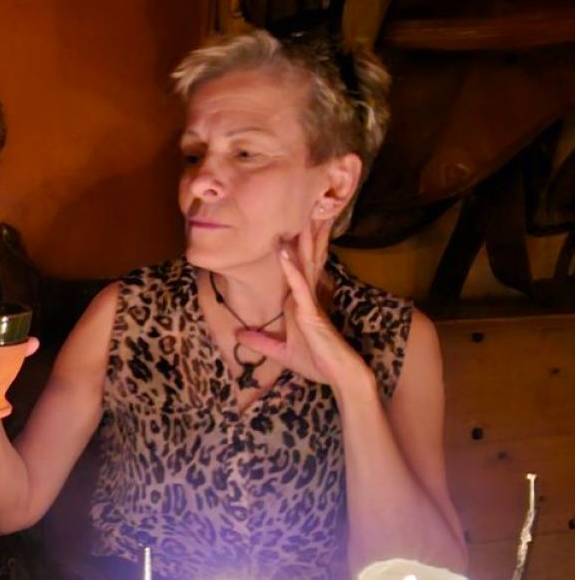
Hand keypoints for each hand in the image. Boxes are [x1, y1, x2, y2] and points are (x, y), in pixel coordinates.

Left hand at [237, 222, 367, 388]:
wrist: (339, 376)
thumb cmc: (317, 363)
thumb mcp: (281, 352)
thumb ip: (262, 342)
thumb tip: (240, 335)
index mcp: (300, 302)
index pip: (298, 267)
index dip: (298, 244)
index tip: (297, 222)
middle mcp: (306, 297)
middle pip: (306, 258)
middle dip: (307, 232)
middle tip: (308, 203)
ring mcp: (309, 302)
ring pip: (305, 264)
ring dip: (302, 240)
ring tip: (302, 213)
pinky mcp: (310, 312)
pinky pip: (298, 285)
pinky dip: (290, 268)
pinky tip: (284, 251)